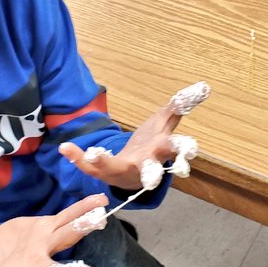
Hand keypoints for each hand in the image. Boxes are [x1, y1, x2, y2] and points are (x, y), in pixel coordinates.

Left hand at [60, 82, 208, 189]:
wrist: (131, 173)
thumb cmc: (151, 147)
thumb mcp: (164, 125)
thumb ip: (180, 106)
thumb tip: (203, 87)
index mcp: (160, 151)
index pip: (175, 149)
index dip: (183, 149)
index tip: (190, 150)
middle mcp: (144, 165)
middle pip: (151, 170)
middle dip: (152, 173)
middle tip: (152, 179)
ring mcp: (122, 171)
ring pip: (115, 170)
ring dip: (103, 163)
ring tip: (92, 153)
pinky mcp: (103, 172)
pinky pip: (88, 167)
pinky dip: (76, 157)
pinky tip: (64, 147)